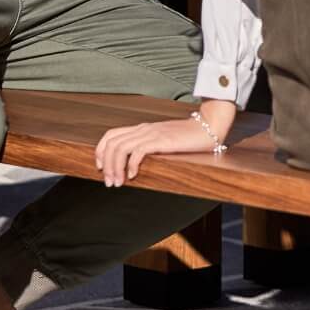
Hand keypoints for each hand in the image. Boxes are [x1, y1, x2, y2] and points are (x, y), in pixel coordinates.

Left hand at [94, 101, 233, 185]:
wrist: (209, 126)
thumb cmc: (189, 137)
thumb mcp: (164, 140)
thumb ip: (150, 146)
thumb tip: (134, 163)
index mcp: (142, 128)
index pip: (111, 135)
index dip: (100, 151)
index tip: (100, 168)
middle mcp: (143, 129)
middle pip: (112, 144)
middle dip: (106, 165)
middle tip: (109, 182)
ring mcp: (152, 133)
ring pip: (120, 148)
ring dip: (115, 168)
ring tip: (118, 183)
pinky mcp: (161, 140)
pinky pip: (138, 151)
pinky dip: (131, 164)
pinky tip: (133, 175)